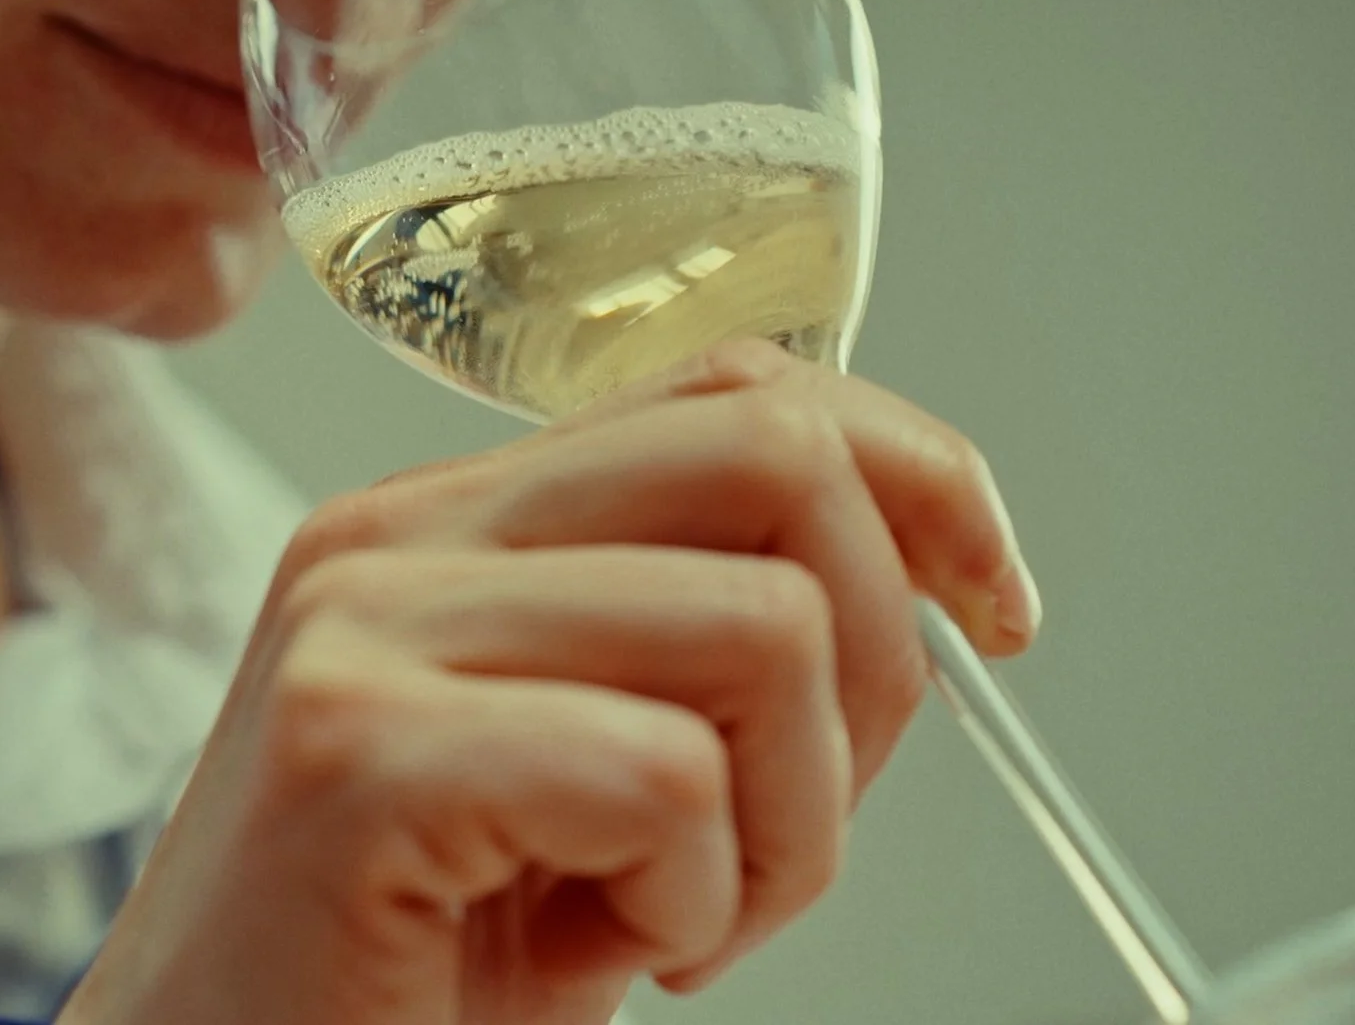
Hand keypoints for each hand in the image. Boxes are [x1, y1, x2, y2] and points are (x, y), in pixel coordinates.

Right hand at [65, 340, 1037, 1024]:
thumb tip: (925, 568)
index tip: (995, 605)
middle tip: (787, 830)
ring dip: (783, 825)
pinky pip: (666, 775)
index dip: (916, 477)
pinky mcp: (359, 759)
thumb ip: (693, 638)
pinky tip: (601, 955)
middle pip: (776, 456)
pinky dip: (695, 898)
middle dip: (874, 664)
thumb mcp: (584, 769)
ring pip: (759, 627)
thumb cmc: (406, 970)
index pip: (739, 387)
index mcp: (451, 523)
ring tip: (672, 916)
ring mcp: (364, 633)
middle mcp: (397, 540)